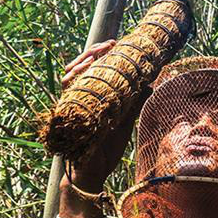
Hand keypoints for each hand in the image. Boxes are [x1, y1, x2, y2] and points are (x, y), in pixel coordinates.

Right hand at [59, 39, 149, 193]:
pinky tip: (83, 72)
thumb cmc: (107, 149)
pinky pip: (67, 94)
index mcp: (92, 99)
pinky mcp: (68, 116)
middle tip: (109, 43)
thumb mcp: (125, 123)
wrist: (94, 174)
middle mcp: (79, 100)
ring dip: (83, 62)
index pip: (93, 71)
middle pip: (79, 68)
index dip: (101, 55)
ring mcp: (71, 107)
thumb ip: (134, 103)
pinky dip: (75, 81)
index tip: (116, 43)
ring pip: (71, 77)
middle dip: (92, 53)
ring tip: (98, 53)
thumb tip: (150, 85)